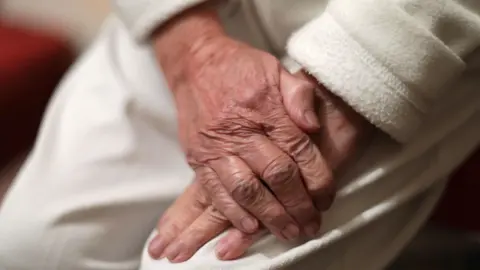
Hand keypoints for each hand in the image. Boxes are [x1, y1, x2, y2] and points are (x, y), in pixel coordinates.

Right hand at [153, 4, 332, 244]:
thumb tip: (314, 127)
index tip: (327, 198)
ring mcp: (216, 147)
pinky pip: (215, 191)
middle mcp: (240, 130)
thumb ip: (299, 96)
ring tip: (288, 233)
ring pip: (247, 190)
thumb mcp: (276, 69)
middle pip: (276, 175)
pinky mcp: (198, 157)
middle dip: (298, 205)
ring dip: (270, 216)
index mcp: (265, 108)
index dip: (318, 179)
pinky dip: (233, 213)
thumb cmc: (239, 67)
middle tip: (311, 225)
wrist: (195, 64)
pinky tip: (251, 226)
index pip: (299, 150)